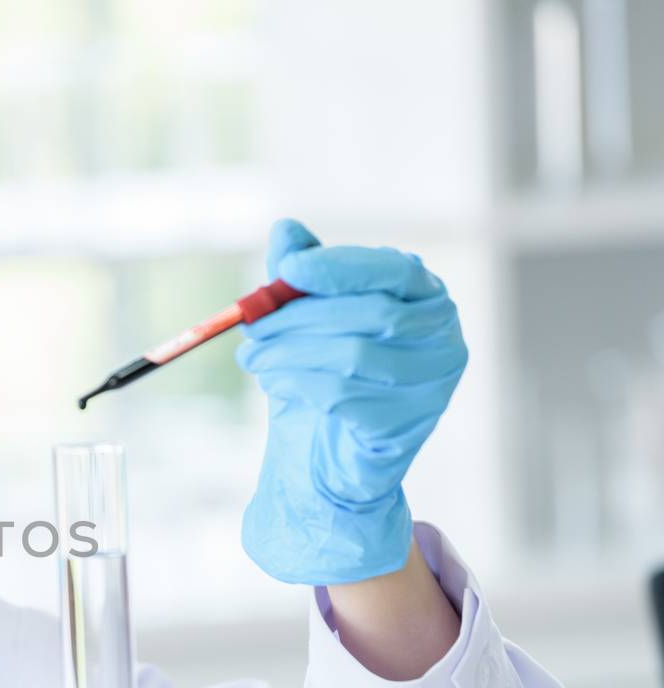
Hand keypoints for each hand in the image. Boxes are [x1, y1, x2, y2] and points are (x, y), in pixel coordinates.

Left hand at [236, 219, 467, 584]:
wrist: (333, 452)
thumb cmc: (328, 372)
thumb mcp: (310, 318)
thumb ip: (302, 274)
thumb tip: (284, 229)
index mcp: (426, 297)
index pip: (394, 270)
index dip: (341, 267)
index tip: (289, 268)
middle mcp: (443, 337)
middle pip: (369, 314)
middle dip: (297, 317)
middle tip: (249, 328)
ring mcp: (432, 385)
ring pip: (351, 356)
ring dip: (288, 354)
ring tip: (254, 359)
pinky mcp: (406, 425)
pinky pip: (343, 396)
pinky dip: (298, 385)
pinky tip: (276, 383)